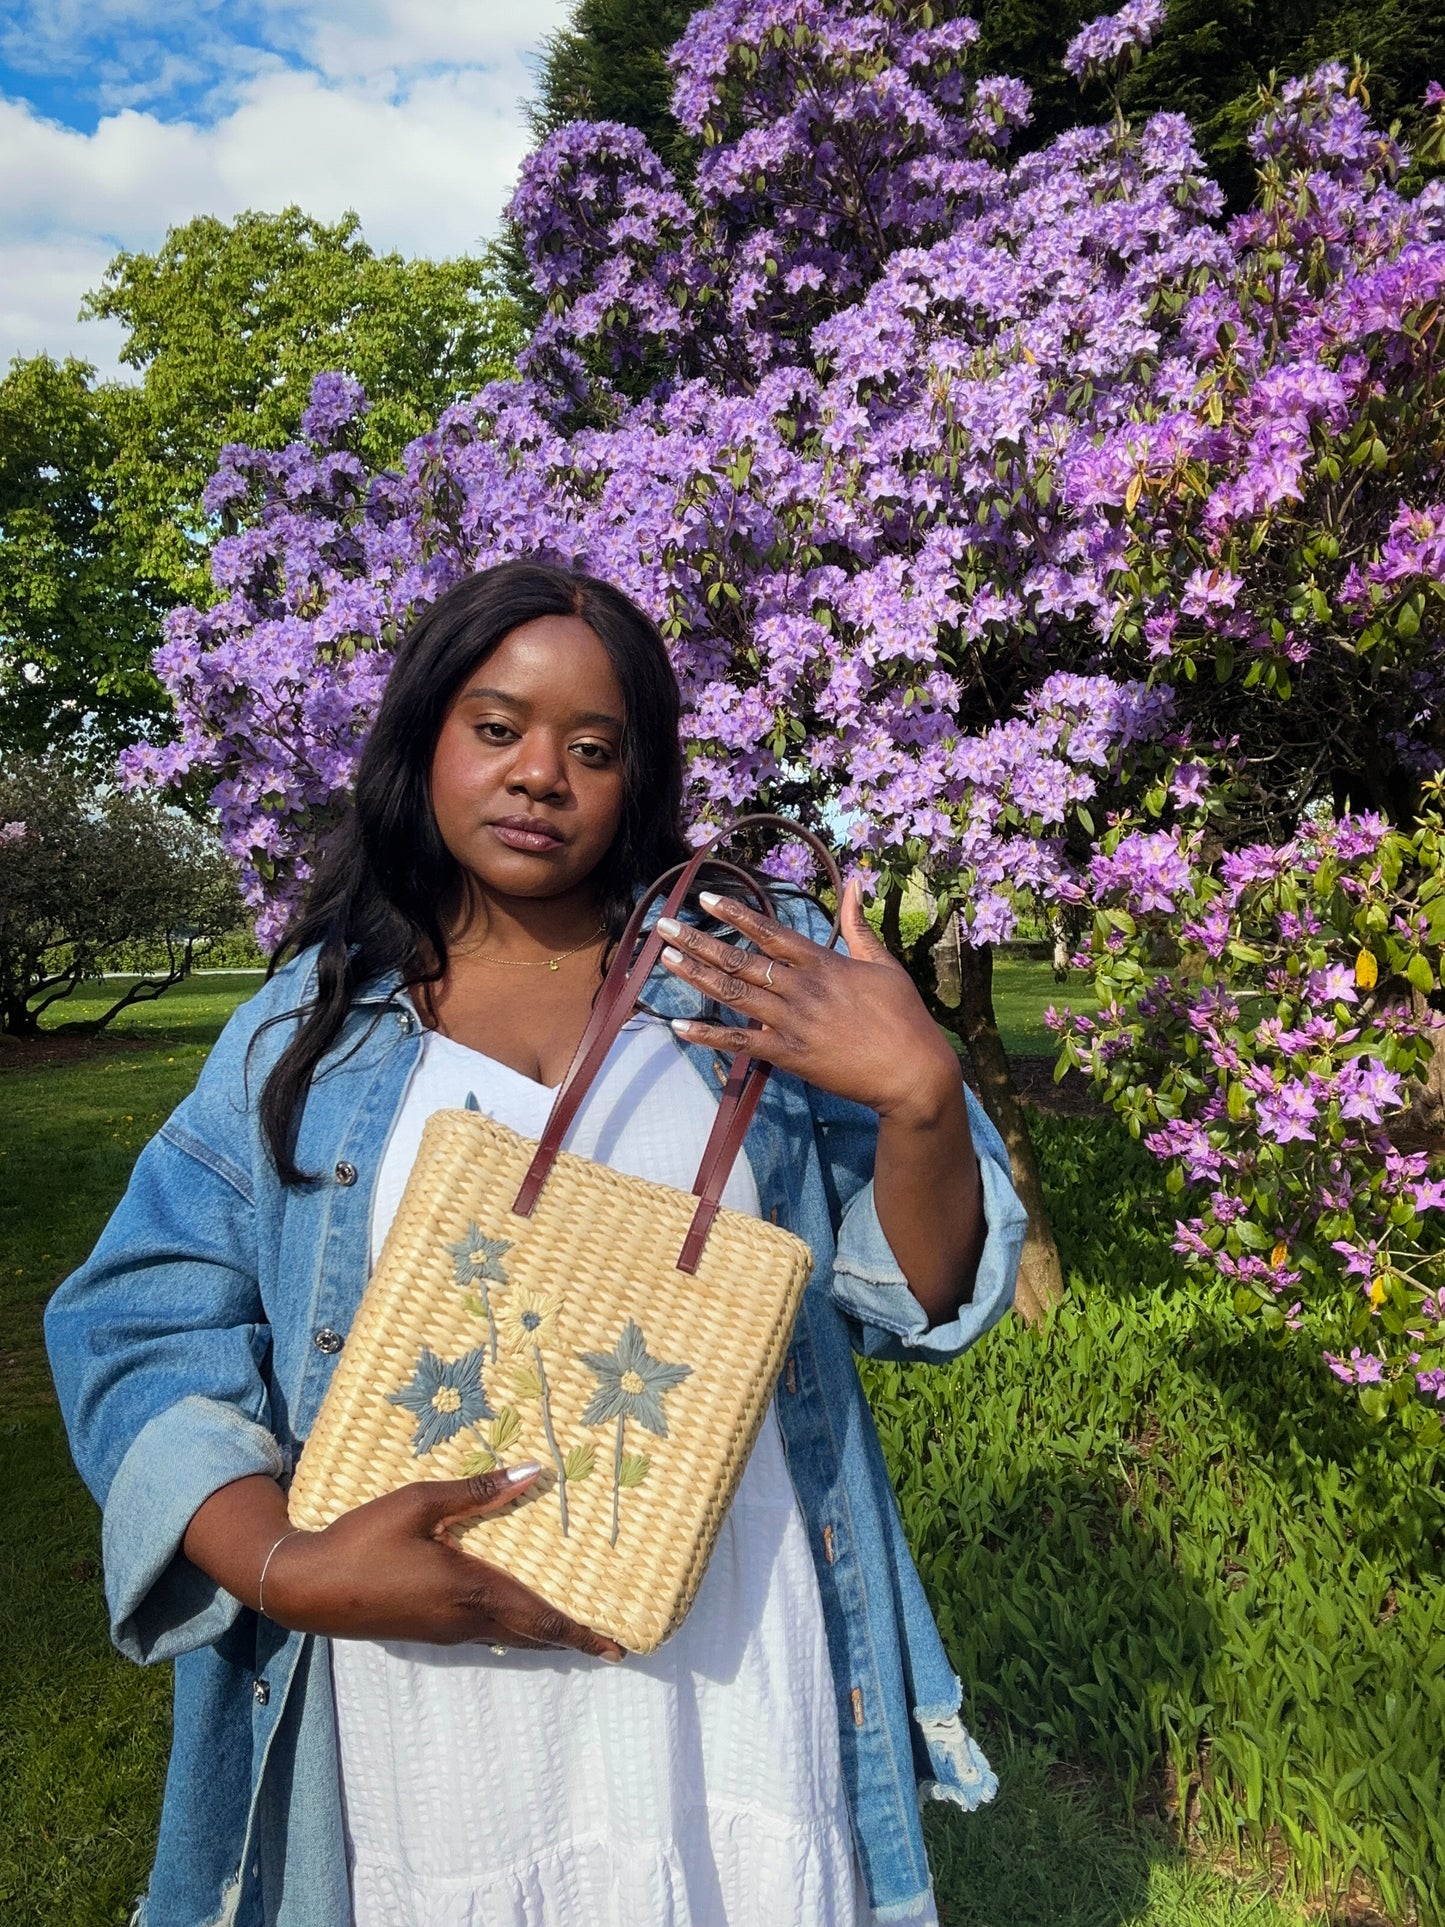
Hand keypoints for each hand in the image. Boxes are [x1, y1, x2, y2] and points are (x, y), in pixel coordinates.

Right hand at [190, 1465, 623, 1658]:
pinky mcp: (429, 1630)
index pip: (541, 1618)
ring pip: (510, 1637)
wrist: (307, 1587)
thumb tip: (533, 1471)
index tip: (617, 1646)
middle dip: (573, 1638)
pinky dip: (515, 1628)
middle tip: (610, 1641)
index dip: (581, 1633)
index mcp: (472, 1590)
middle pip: (533, 1635)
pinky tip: (516, 1613)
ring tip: (575, 1627)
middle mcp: (466, 1618)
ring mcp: (446, 1630)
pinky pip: (487, 1633)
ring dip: (545, 1634)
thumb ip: (476, 1492)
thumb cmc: (364, 1539)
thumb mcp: (420, 1503)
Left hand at [657, 878, 957, 1122]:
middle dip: (698, 941)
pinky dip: (709, 1035)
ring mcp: (792, 1022)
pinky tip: (680, 1026)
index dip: (735, 915)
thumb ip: (858, 925)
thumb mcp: (883, 963)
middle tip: (663, 926)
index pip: (769, 932)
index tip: (703, 900)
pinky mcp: (789, 1054)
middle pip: (740, 960)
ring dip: (696, 976)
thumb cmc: (903, 1017)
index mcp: (823, 963)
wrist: (912, 1072)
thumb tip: (854, 881)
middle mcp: (801, 988)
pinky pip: (740, 1042)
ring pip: (734, 994)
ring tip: (666, 959)